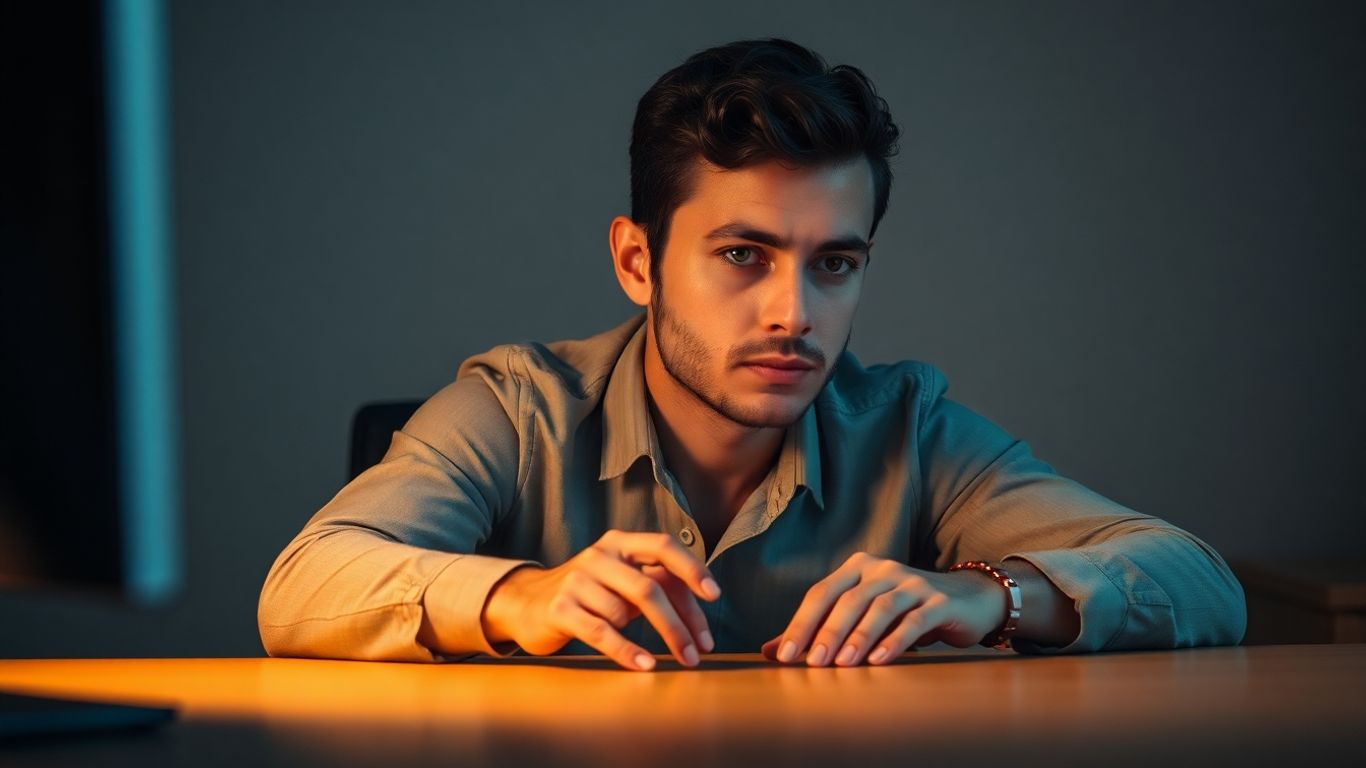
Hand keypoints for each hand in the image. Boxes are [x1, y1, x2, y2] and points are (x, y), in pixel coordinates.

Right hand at [479, 530, 721, 670]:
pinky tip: (645, 664)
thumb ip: (658, 582)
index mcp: (619, 543)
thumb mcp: (622, 579)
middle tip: (698, 653)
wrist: (526, 604)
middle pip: (649, 588)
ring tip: (666, 659)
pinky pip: (601, 632)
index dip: (691, 568)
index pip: (663, 546)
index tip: (715, 596)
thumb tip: (703, 604)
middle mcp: (599, 556)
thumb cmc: (589, 594)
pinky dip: (627, 651)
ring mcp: (576, 581)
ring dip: (654, 640)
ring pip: (626, 612)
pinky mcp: (560, 608)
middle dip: (679, 624)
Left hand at [760, 552, 1005, 665]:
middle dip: (827, 631)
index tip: (784, 655)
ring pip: (880, 607)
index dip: (801, 623)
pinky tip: (880, 661)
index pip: (821, 593)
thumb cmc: (905, 611)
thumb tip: (771, 652)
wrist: (967, 601)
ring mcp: (912, 582)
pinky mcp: (939, 601)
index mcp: (858, 568)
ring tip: (843, 664)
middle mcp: (883, 569)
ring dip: (858, 637)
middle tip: (812, 663)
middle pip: (848, 599)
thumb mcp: (861, 617)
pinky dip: (895, 640)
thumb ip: (819, 630)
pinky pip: (914, 620)